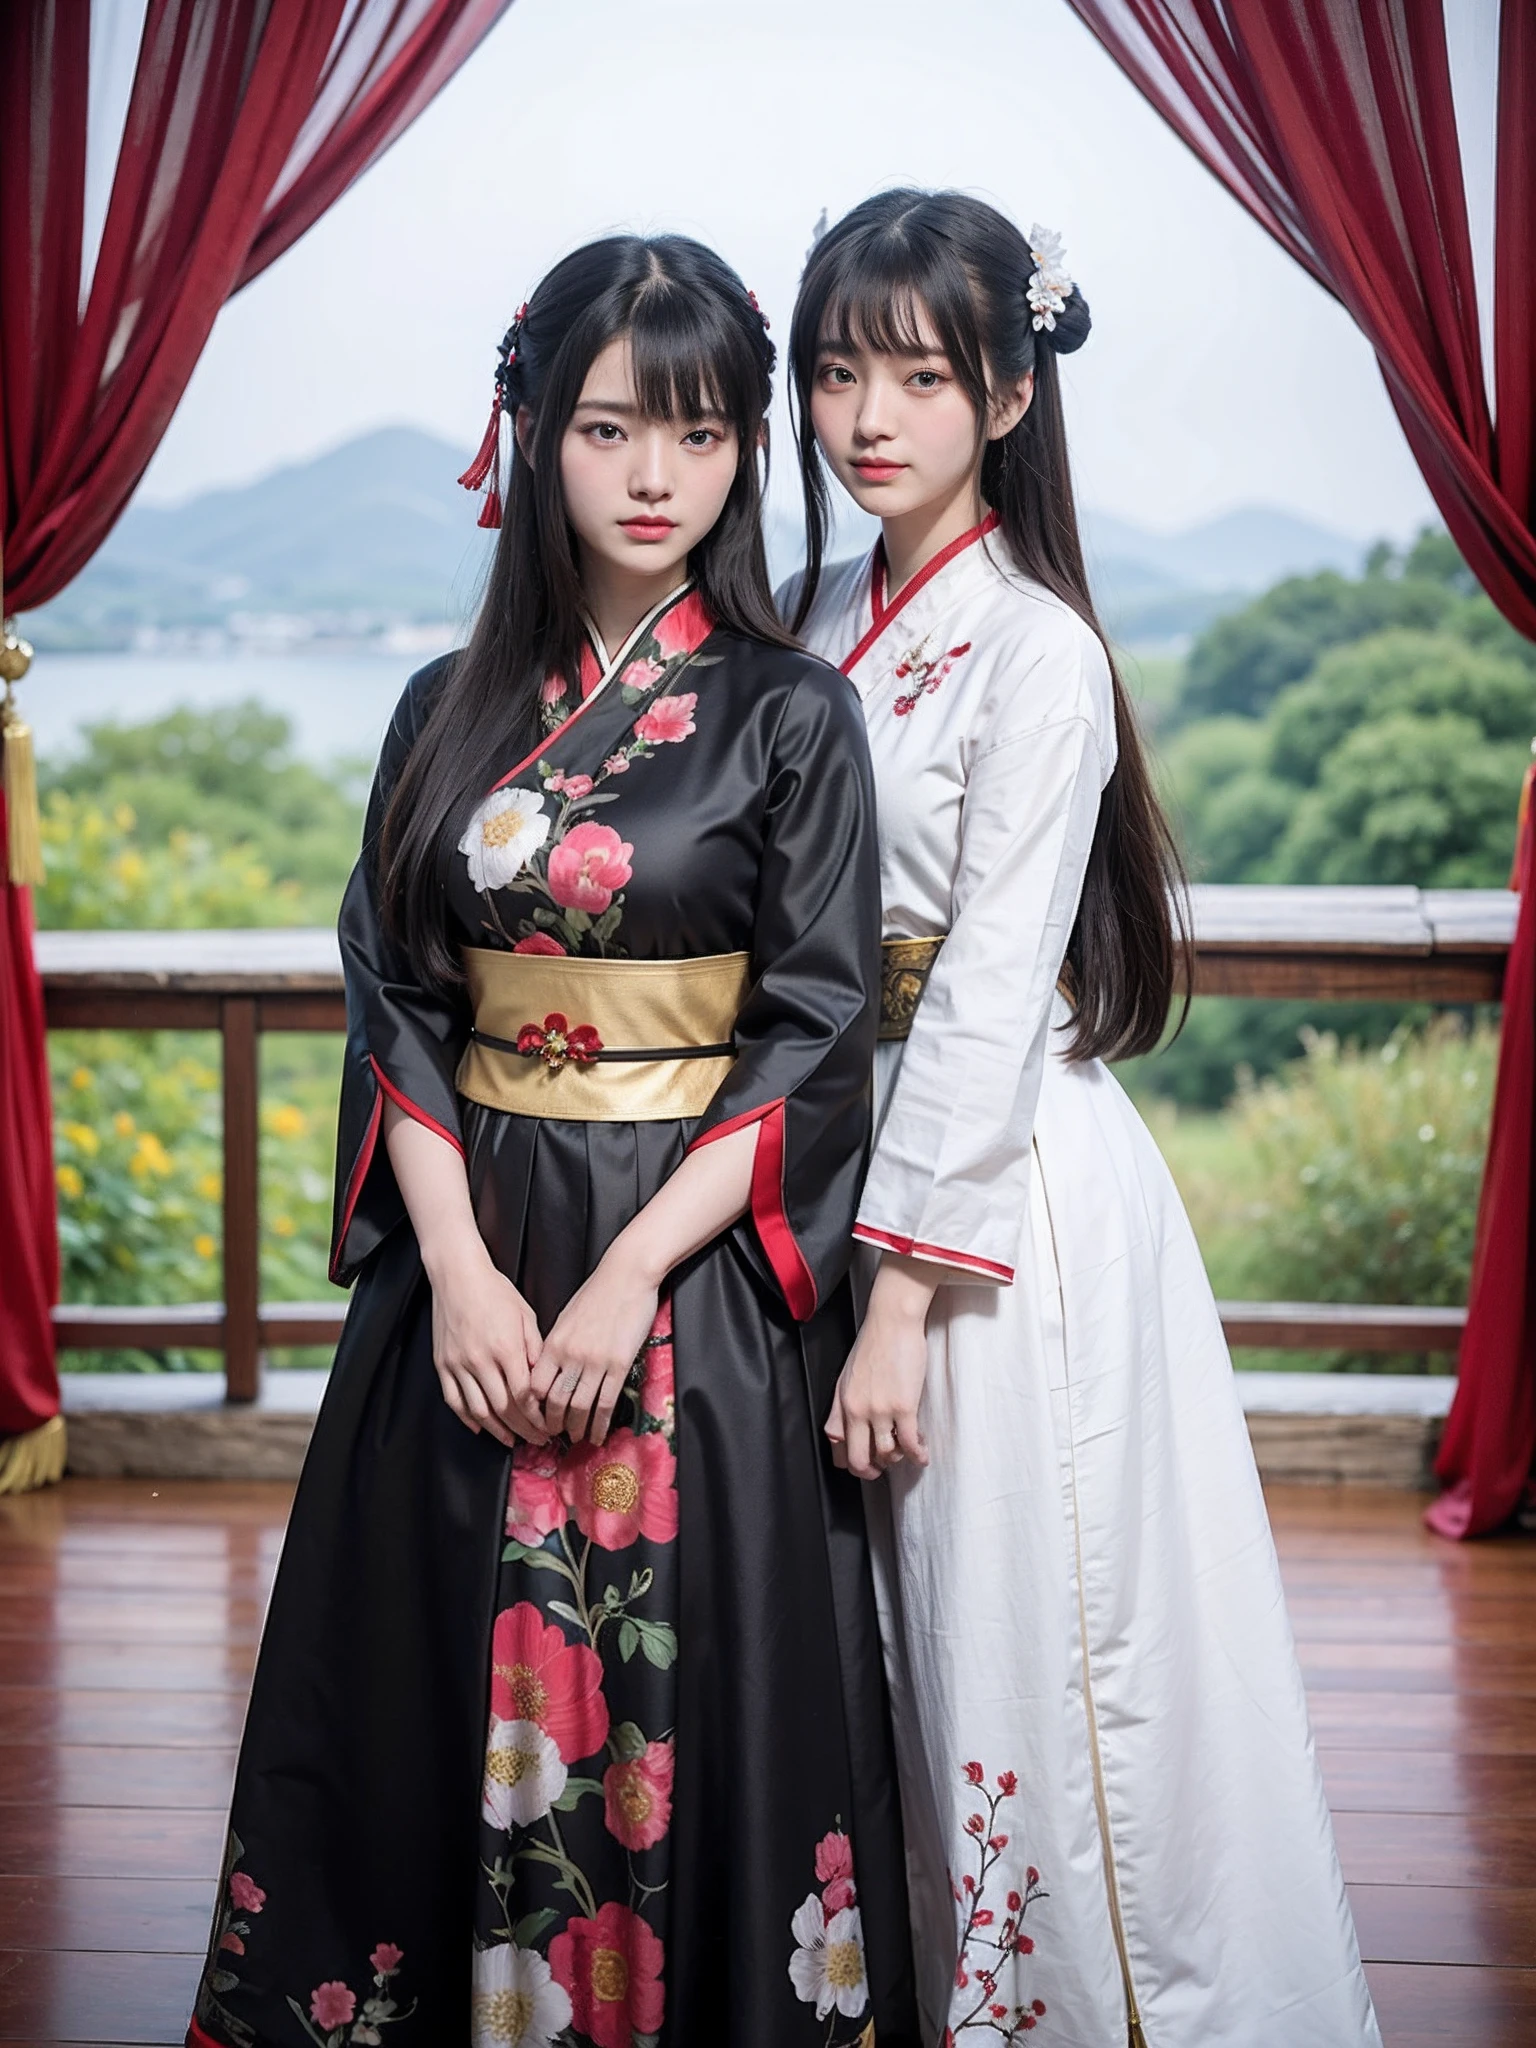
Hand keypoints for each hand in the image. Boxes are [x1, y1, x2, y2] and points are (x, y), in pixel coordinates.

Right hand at [423, 1239, 546, 1447]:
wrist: (457, 1275)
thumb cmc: (494, 1291)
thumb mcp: (525, 1316)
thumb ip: (535, 1350)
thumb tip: (544, 1380)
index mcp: (506, 1348)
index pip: (524, 1396)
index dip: (537, 1417)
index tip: (547, 1426)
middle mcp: (481, 1360)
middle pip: (504, 1408)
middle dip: (523, 1429)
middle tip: (536, 1440)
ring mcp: (459, 1364)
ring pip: (479, 1410)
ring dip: (497, 1430)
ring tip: (511, 1440)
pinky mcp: (443, 1364)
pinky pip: (454, 1400)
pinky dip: (468, 1418)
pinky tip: (480, 1427)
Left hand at [532, 1245, 660, 1444]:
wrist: (627, 1275)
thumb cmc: (597, 1292)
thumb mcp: (566, 1317)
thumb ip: (556, 1345)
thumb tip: (549, 1369)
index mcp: (554, 1343)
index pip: (534, 1387)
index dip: (533, 1409)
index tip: (535, 1419)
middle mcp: (570, 1355)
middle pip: (554, 1402)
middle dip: (552, 1425)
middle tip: (554, 1436)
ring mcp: (595, 1361)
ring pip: (580, 1407)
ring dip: (577, 1428)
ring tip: (577, 1438)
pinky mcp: (618, 1364)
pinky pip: (606, 1402)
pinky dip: (600, 1424)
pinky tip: (599, 1434)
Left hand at [826, 1256, 937, 1479]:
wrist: (892, 1321)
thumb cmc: (873, 1343)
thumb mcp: (847, 1375)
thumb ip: (845, 1403)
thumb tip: (844, 1429)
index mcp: (842, 1401)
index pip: (837, 1444)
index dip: (849, 1460)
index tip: (862, 1463)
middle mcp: (857, 1410)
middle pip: (858, 1458)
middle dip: (871, 1471)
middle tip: (882, 1470)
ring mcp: (880, 1410)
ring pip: (887, 1454)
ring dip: (899, 1459)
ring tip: (907, 1453)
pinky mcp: (903, 1406)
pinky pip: (909, 1442)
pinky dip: (918, 1454)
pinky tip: (923, 1454)